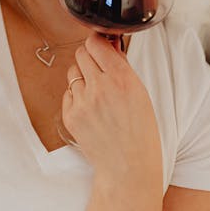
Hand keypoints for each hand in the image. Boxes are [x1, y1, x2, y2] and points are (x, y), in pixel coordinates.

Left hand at [61, 33, 162, 186]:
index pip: (96, 43)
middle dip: (89, 59)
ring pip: (72, 72)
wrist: (128, 167)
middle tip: (99, 71)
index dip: (98, 44)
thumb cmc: (140, 131)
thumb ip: (122, 66)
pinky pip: (68, 93)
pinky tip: (91, 110)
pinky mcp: (70, 115)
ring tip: (97, 95)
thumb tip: (109, 44)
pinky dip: (77, 97)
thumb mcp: (140, 93)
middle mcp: (100, 87)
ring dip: (82, 77)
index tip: (101, 47)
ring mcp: (83, 102)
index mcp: (122, 79)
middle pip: (81, 53)